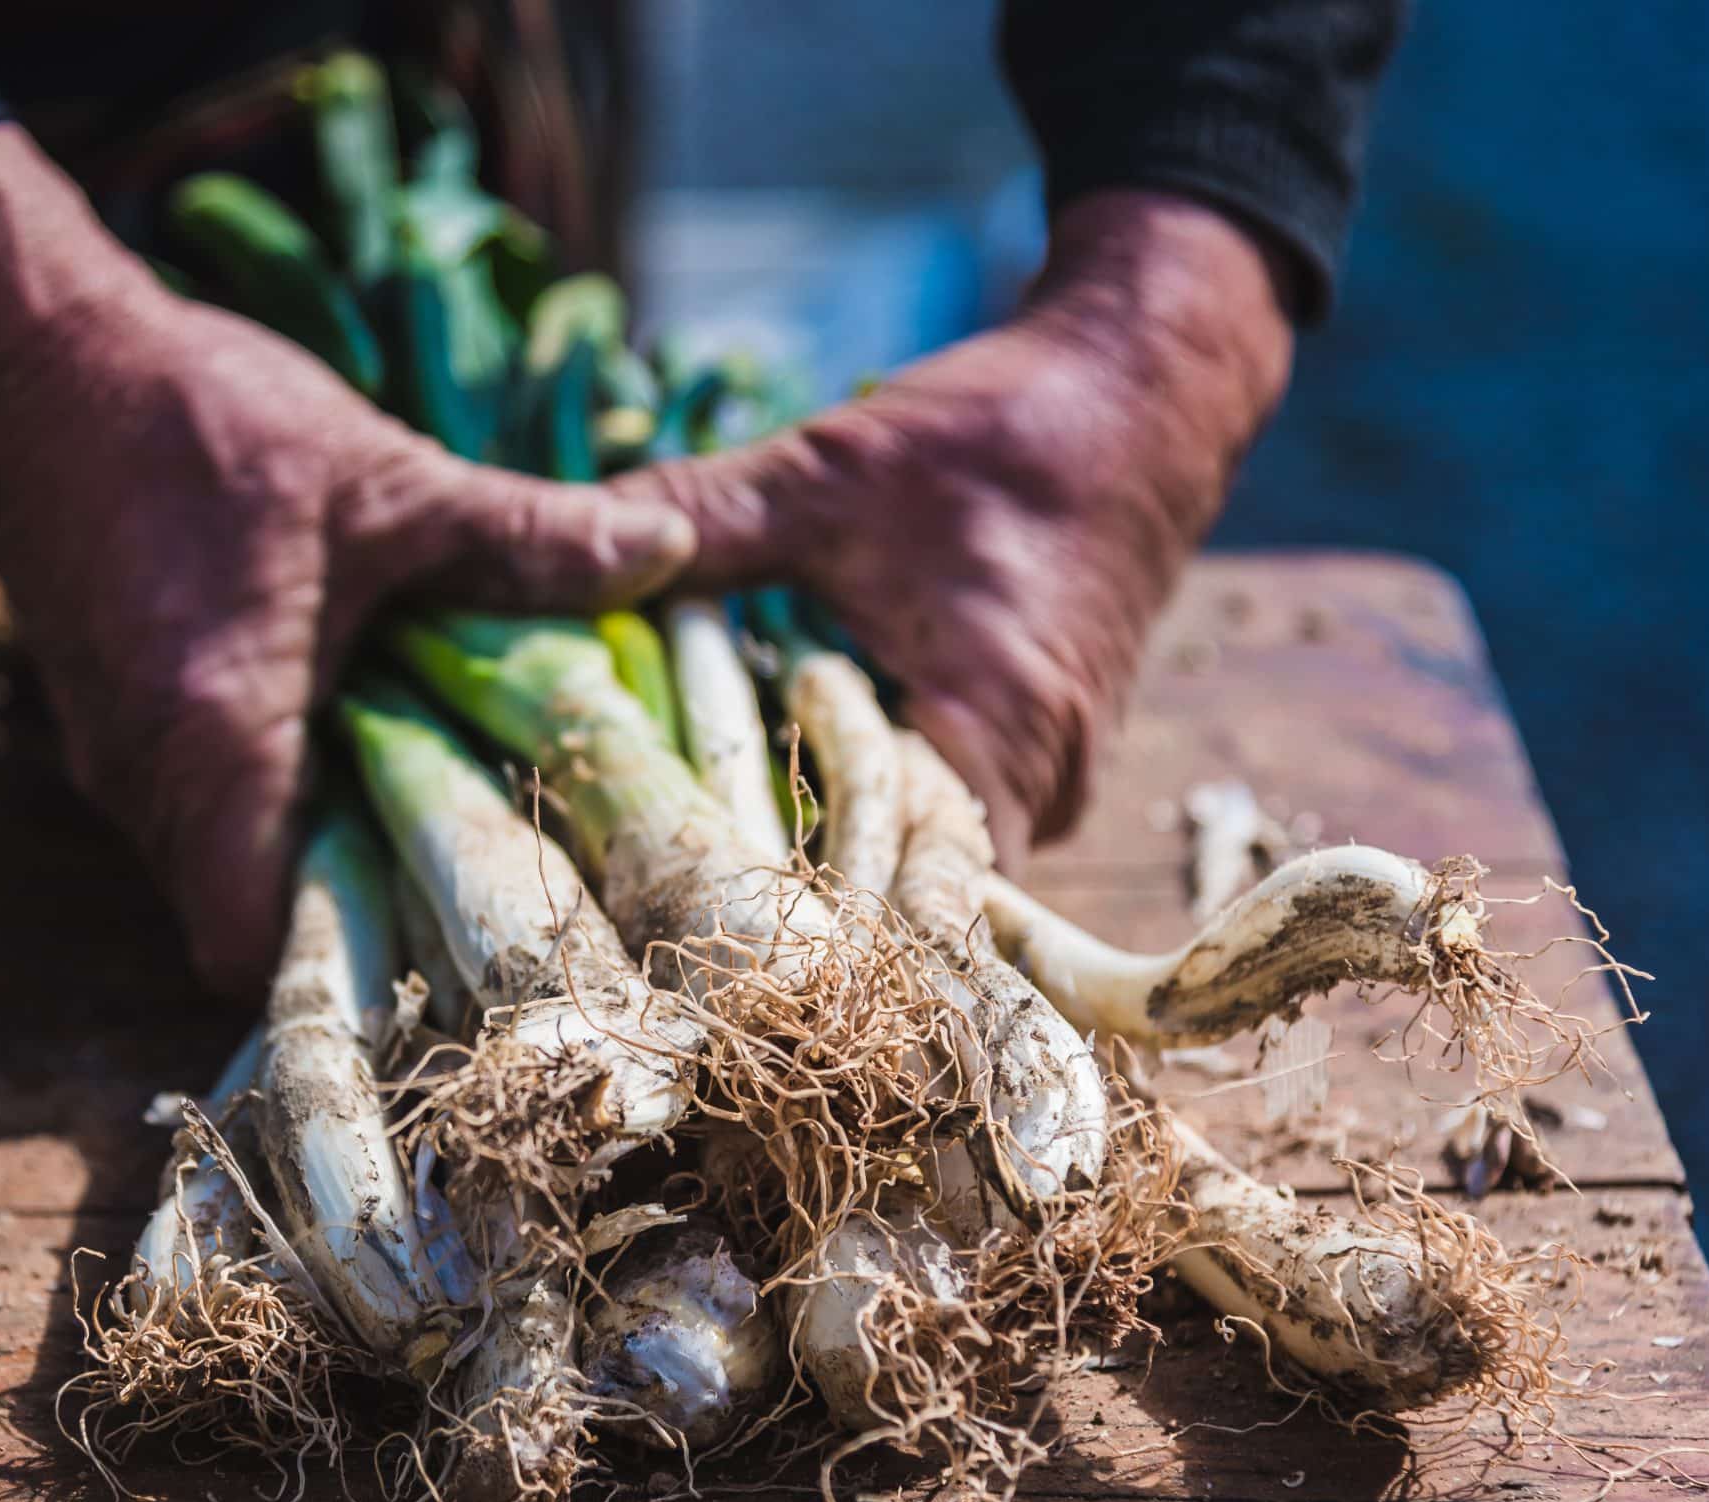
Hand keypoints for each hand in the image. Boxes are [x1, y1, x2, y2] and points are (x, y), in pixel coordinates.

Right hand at [0, 126, 692, 995]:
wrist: (27, 356)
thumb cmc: (194, 417)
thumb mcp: (385, 478)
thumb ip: (524, 536)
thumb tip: (668, 552)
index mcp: (215, 741)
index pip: (256, 945)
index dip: (353, 960)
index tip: (457, 927)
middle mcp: (148, 779)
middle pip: (252, 916)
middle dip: (360, 905)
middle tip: (484, 857)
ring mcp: (117, 756)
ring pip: (225, 863)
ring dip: (318, 843)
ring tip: (440, 791)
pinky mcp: (113, 721)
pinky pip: (201, 807)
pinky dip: (274, 794)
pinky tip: (362, 729)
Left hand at [615, 191, 1295, 866]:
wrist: (1141, 384)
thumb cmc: (999, 433)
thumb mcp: (830, 474)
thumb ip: (699, 520)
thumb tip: (567, 545)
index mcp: (999, 742)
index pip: (890, 903)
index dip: (782, 909)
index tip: (682, 894)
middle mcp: (1043, 790)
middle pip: (895, 889)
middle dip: (785, 872)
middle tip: (667, 854)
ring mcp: (1052, 780)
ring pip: (918, 853)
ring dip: (825, 831)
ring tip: (712, 810)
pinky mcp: (1043, 752)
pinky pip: (943, 810)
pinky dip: (869, 791)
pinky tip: (787, 759)